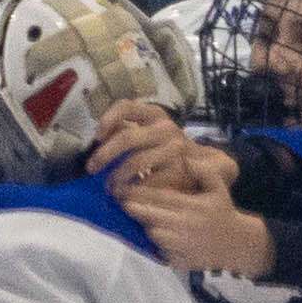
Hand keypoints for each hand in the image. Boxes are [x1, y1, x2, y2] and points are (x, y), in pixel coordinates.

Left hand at [87, 99, 233, 196]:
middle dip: (104, 155)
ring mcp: (174, 147)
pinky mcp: (179, 168)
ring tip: (111, 189)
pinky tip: (129, 196)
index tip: (96, 137)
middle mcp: (165, 127)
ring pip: (136, 162)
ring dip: (118, 177)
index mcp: (155, 114)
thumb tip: (101, 137)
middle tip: (92, 170)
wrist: (209, 170)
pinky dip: (135, 189)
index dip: (108, 119)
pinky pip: (149, 180)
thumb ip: (130, 133)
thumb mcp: (151, 137)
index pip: (127, 106)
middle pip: (127, 137)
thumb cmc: (170, 154)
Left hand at [117, 165, 275, 275]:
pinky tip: (153, 234)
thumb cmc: (223, 213)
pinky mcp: (179, 261)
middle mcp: (184, 226)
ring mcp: (181, 246)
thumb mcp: (218, 188)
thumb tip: (187, 158)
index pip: (158, 198)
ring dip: (144, 226)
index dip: (138, 193)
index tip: (123, 189)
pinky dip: (154, 244)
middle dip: (134, 209)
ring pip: (152, 234)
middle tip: (122, 202)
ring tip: (138, 218)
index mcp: (191, 207)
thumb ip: (203, 171)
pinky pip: (159, 252)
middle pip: (150, 216)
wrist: (238, 245)